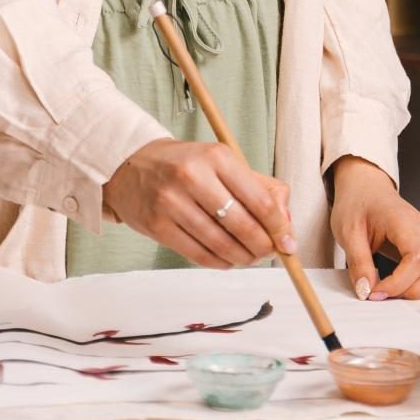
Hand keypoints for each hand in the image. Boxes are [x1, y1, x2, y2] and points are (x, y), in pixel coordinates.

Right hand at [102, 139, 294, 268]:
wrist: (130, 164)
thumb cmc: (186, 165)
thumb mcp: (224, 163)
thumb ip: (261, 188)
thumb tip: (286, 223)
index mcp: (217, 157)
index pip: (260, 201)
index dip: (279, 228)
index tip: (289, 243)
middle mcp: (193, 177)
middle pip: (243, 226)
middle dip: (263, 247)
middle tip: (270, 253)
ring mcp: (172, 203)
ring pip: (221, 245)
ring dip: (243, 258)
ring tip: (250, 257)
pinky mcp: (157, 226)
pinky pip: (199, 255)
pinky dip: (221, 263)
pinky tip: (228, 259)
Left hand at [328, 156, 419, 299]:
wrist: (365, 188)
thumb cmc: (358, 204)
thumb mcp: (347, 231)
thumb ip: (358, 263)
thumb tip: (366, 291)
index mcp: (405, 220)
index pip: (418, 258)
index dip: (399, 283)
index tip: (376, 292)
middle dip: (418, 290)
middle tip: (389, 295)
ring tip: (400, 291)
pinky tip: (408, 286)